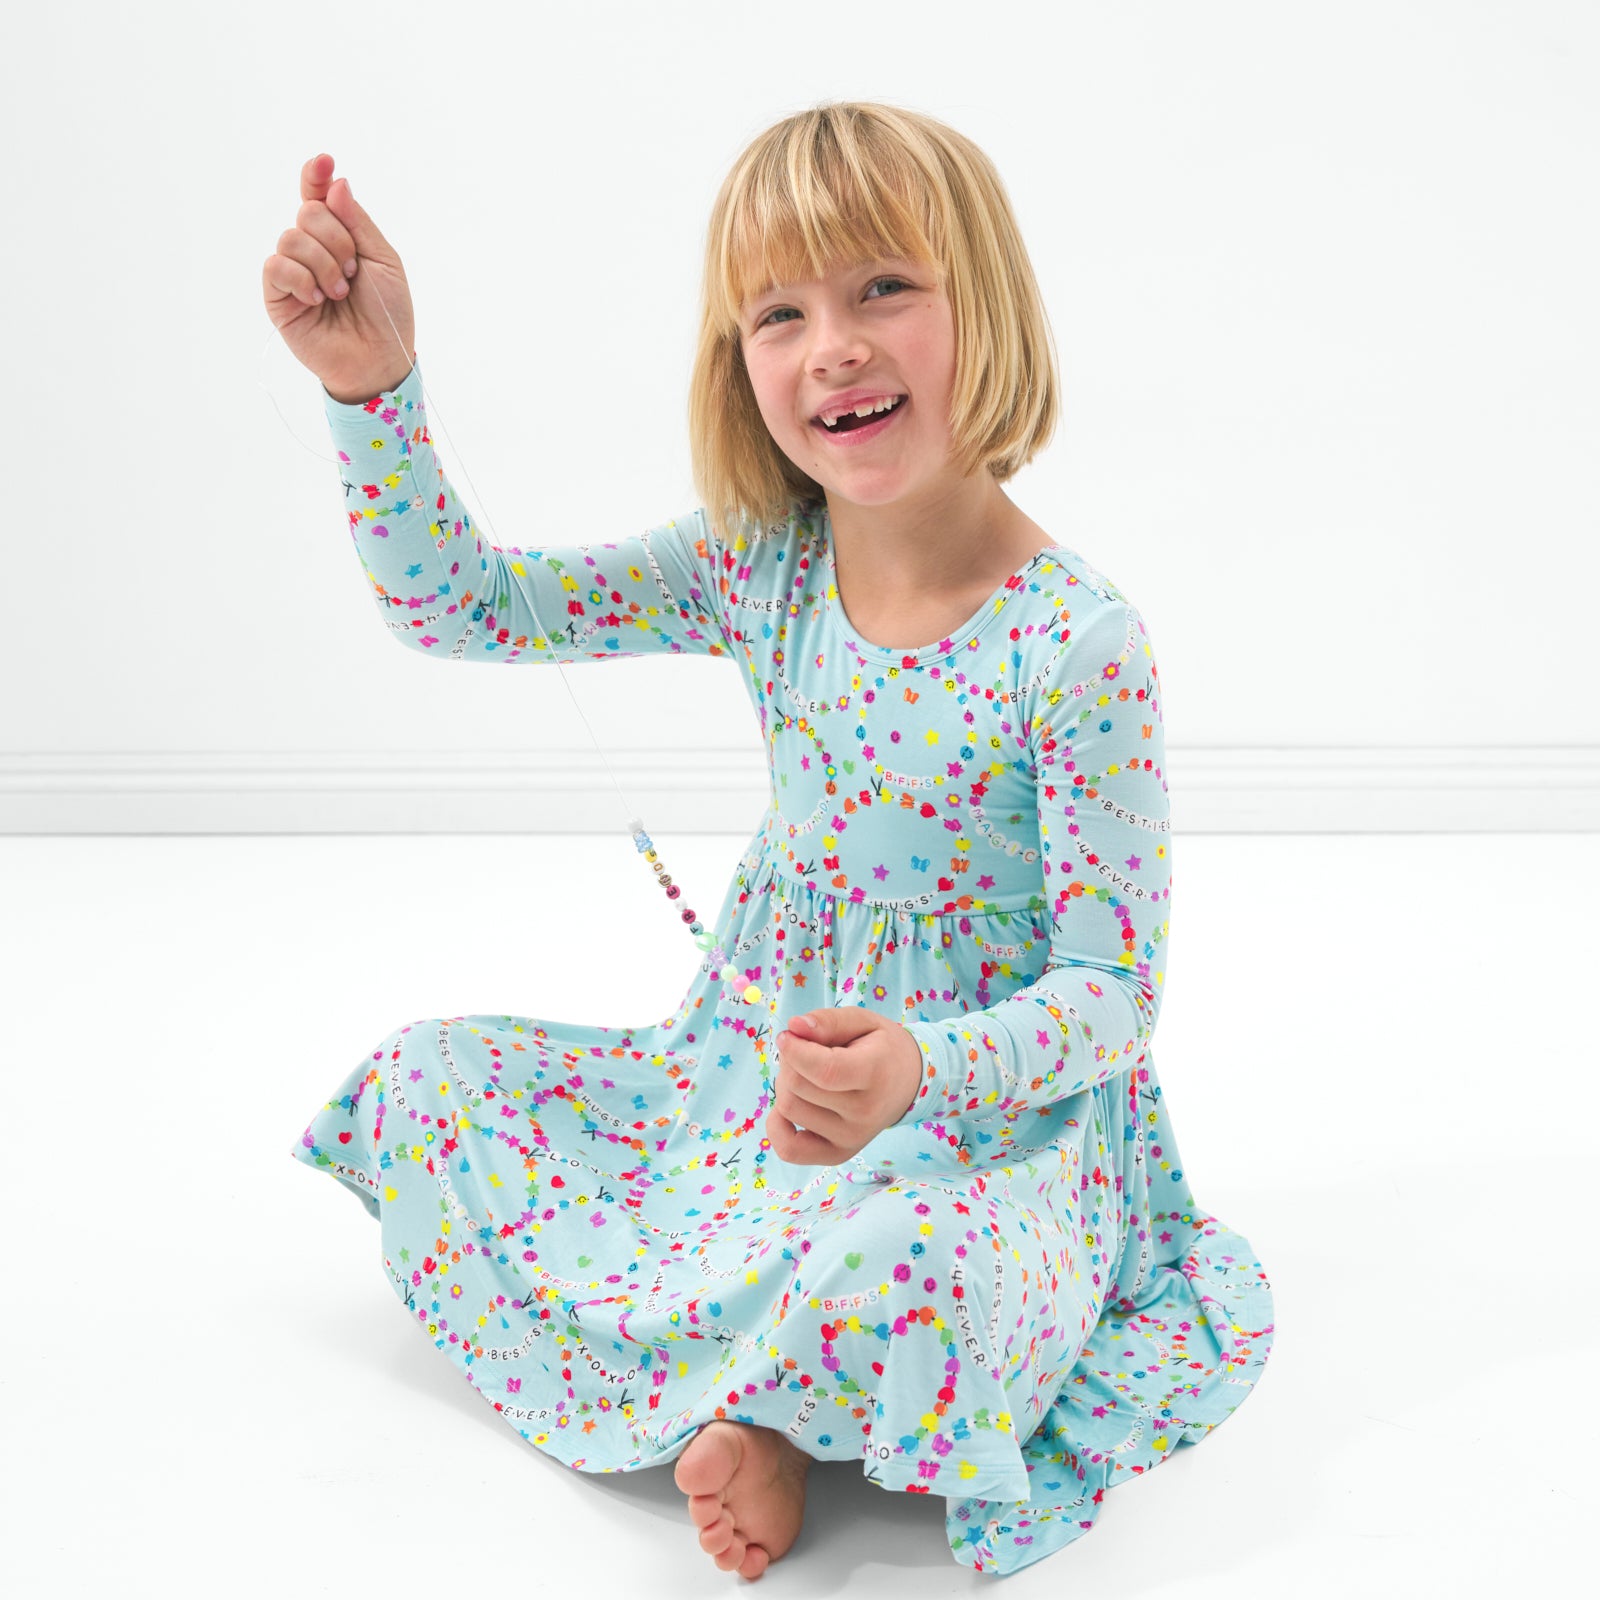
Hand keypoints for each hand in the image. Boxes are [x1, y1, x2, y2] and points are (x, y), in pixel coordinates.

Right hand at [261, 152, 416, 401]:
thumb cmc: (387, 314)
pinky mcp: (277, 296)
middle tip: (353, 273)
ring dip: (324, 266)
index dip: (316, 175)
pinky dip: (302, 279)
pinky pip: (277, 265)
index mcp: (339, 237)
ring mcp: (293, 271)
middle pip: (308, 212)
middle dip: (337, 240)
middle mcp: (312, 249)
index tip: (325, 161)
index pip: (318, 196)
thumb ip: (358, 222)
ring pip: (292, 237)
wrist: (378, 359)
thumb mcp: (384, 261)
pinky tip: (317, 300)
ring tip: (339, 294)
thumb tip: (336, 184)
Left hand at [767, 1008, 922, 1165]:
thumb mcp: (863, 1021)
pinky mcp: (837, 1154)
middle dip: (790, 1061)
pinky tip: (793, 1104)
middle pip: (798, 1086)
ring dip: (786, 1086)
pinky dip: (777, 1126)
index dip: (796, 1051)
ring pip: (788, 1109)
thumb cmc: (882, 1048)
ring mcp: (851, 1138)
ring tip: (807, 1076)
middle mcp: (864, 1113)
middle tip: (805, 1052)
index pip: (825, 1071)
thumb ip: (829, 1021)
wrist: (909, 1083)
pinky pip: (789, 1148)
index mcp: (875, 1073)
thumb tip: (794, 1027)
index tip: (788, 1036)